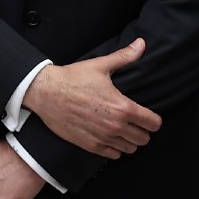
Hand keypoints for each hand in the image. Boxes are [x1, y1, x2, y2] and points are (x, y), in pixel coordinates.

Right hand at [23, 38, 161, 158]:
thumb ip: (125, 57)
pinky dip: (114, 148)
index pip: (153, 123)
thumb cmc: (72, 78)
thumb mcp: (100, 65)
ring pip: (130, 149)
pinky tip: (108, 137)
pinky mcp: (89, 145)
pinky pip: (113, 155)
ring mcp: (102, 137)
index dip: (153, 119)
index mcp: (122, 107)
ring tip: (121, 130)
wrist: (45, 91)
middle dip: (142, 130)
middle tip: (133, 122)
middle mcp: (115, 125)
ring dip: (129, 140)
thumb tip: (141, 44)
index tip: (147, 116)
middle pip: (144, 139)